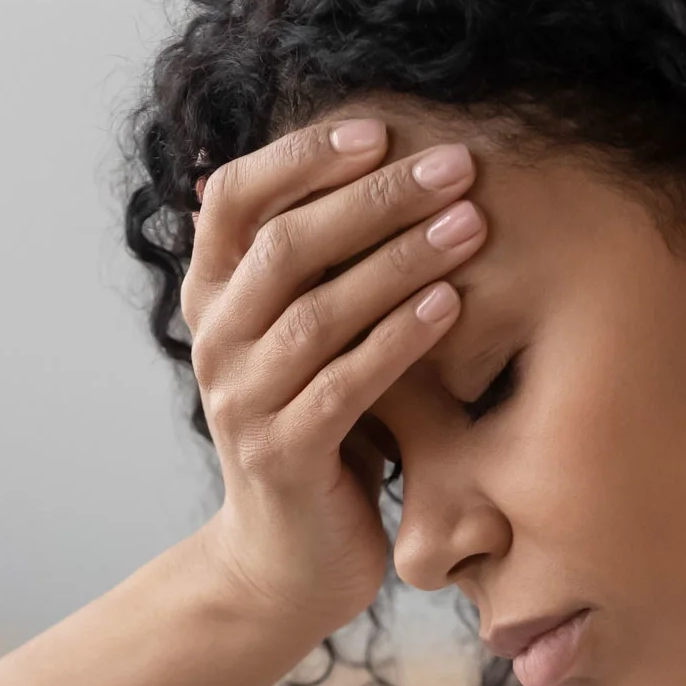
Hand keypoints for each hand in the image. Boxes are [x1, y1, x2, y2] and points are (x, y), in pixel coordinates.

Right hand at [178, 116, 486, 634]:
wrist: (288, 557)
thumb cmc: (319, 426)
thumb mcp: (311, 334)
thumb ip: (322, 263)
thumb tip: (387, 156)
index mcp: (214, 295)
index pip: (236, 197)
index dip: (303, 157)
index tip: (381, 128)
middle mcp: (214, 340)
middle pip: (286, 245)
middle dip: (376, 197)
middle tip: (458, 166)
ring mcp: (240, 401)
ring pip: (319, 312)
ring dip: (401, 260)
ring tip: (471, 224)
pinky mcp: (282, 456)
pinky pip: (344, 384)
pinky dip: (399, 338)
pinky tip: (452, 304)